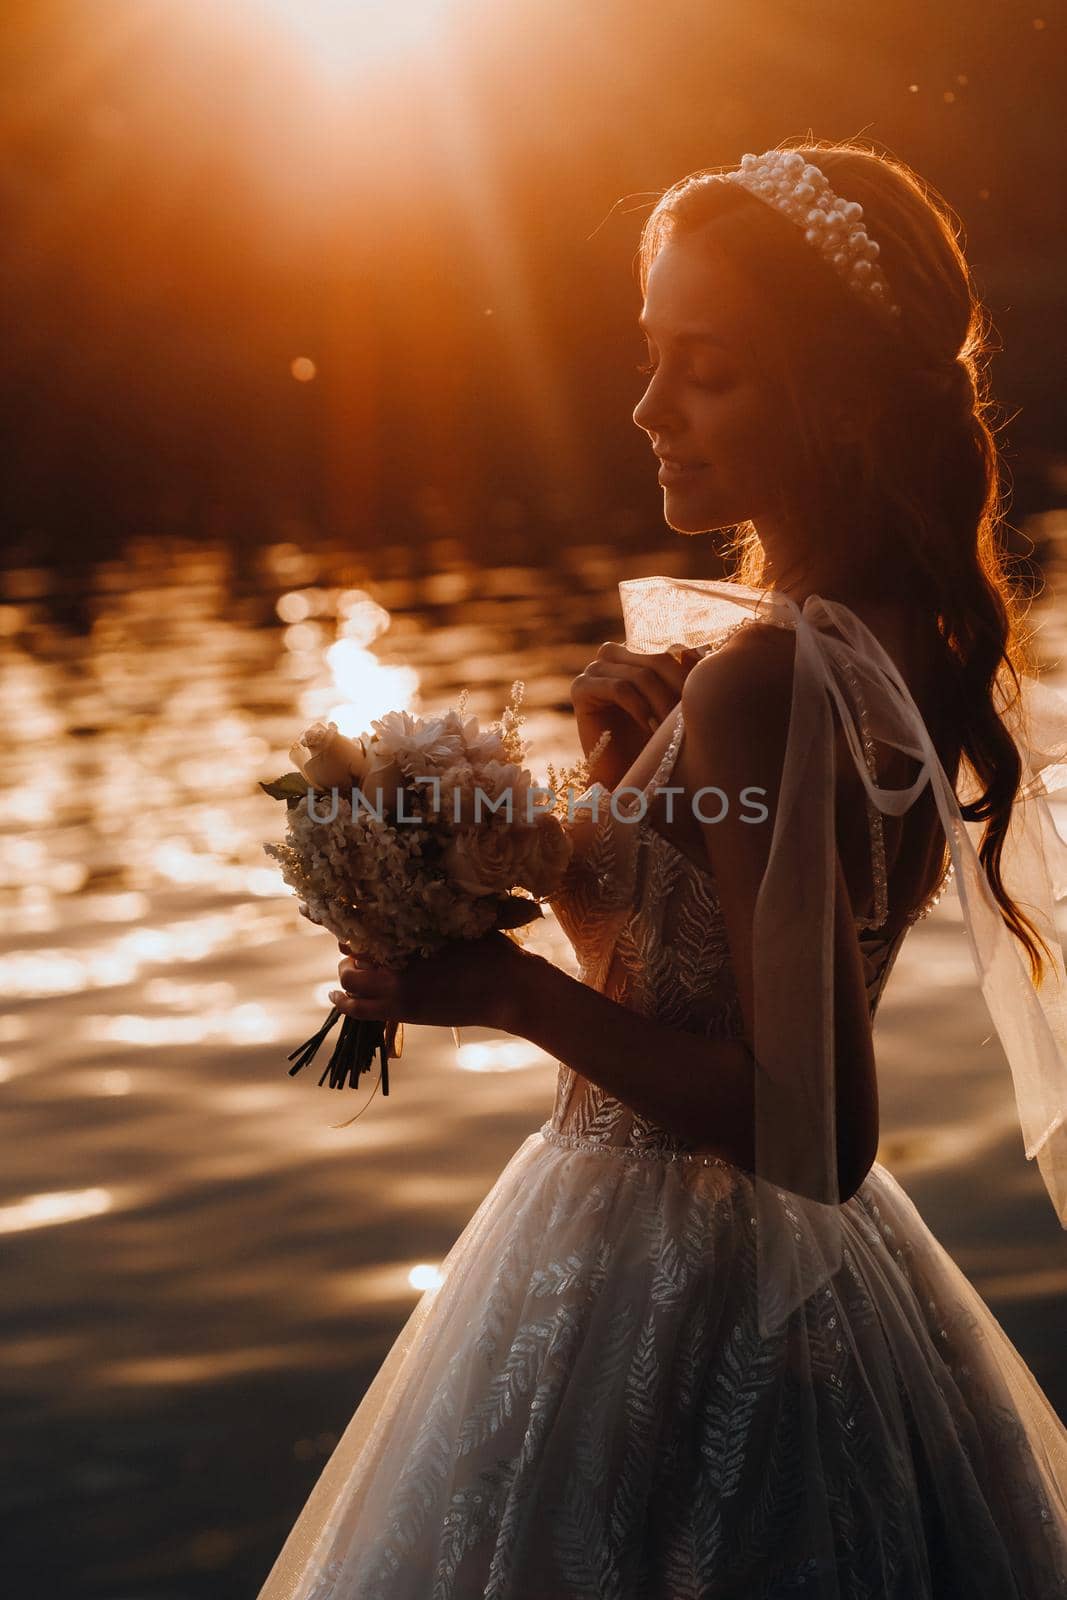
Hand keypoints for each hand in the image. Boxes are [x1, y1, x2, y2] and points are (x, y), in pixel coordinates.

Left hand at [328, 931, 537, 1032]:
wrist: (508, 991)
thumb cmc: (492, 951)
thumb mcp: (462, 924)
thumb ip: (432, 918)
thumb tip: (413, 902)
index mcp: (412, 932)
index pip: (364, 923)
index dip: (351, 920)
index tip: (348, 916)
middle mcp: (398, 959)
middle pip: (352, 951)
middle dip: (349, 949)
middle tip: (357, 948)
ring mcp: (398, 989)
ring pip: (350, 981)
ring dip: (347, 974)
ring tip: (350, 970)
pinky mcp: (403, 1012)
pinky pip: (359, 1010)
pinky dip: (344, 1002)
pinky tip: (336, 997)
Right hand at [570, 641, 700, 786]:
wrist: (625, 776)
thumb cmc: (656, 742)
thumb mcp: (677, 704)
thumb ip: (687, 675)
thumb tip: (708, 651)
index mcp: (640, 651)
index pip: (672, 647)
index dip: (692, 671)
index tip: (708, 697)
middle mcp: (617, 655)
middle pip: (657, 657)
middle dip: (679, 688)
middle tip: (691, 716)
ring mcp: (597, 669)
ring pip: (640, 674)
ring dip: (661, 702)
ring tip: (671, 729)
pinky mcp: (581, 687)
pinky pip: (619, 688)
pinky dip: (639, 709)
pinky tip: (650, 729)